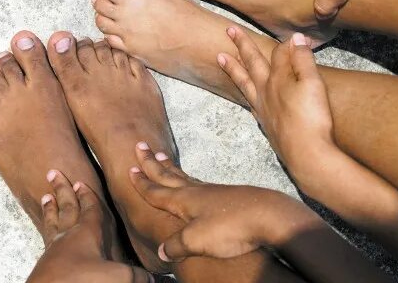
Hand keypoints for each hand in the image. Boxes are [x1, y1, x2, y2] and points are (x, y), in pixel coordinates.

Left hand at [29, 170, 150, 282]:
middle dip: (62, 189)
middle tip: (53, 172)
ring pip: (52, 221)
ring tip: (46, 196)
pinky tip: (48, 234)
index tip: (81, 182)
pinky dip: (47, 229)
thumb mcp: (118, 275)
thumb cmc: (82, 280)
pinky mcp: (45, 263)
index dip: (87, 195)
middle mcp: (67, 236)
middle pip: (65, 207)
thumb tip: (151, 278)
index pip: (88, 208)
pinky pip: (46, 238)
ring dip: (50, 208)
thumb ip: (136, 274)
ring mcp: (53, 248)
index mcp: (86, 232)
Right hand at [128, 143, 313, 261]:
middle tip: (140, 146)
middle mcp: (194, 192)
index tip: (129, 169)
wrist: (268, 216)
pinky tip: (192, 183)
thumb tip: (161, 251)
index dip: (141, 182)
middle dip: (151, 163)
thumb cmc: (230, 227)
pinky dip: (187, 178)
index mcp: (183, 200)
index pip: (155, 190)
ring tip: (161, 157)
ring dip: (169, 168)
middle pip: (167, 175)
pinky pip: (198, 183)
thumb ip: (176, 245)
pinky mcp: (226, 197)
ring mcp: (211, 192)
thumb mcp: (197, 241)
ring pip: (183, 176)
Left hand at [217, 27, 337, 179]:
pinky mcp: (266, 124)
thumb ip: (303, 60)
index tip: (298, 38)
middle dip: (242, 44)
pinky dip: (245, 94)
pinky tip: (247, 97)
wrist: (306, 154)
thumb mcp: (312, 83)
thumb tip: (295, 38)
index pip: (278, 53)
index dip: (289, 44)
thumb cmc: (312, 118)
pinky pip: (249, 103)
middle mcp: (265, 91)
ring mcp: (263, 108)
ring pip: (243, 82)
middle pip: (252, 62)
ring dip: (233, 68)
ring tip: (220, 57)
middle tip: (229, 29)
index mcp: (277, 79)